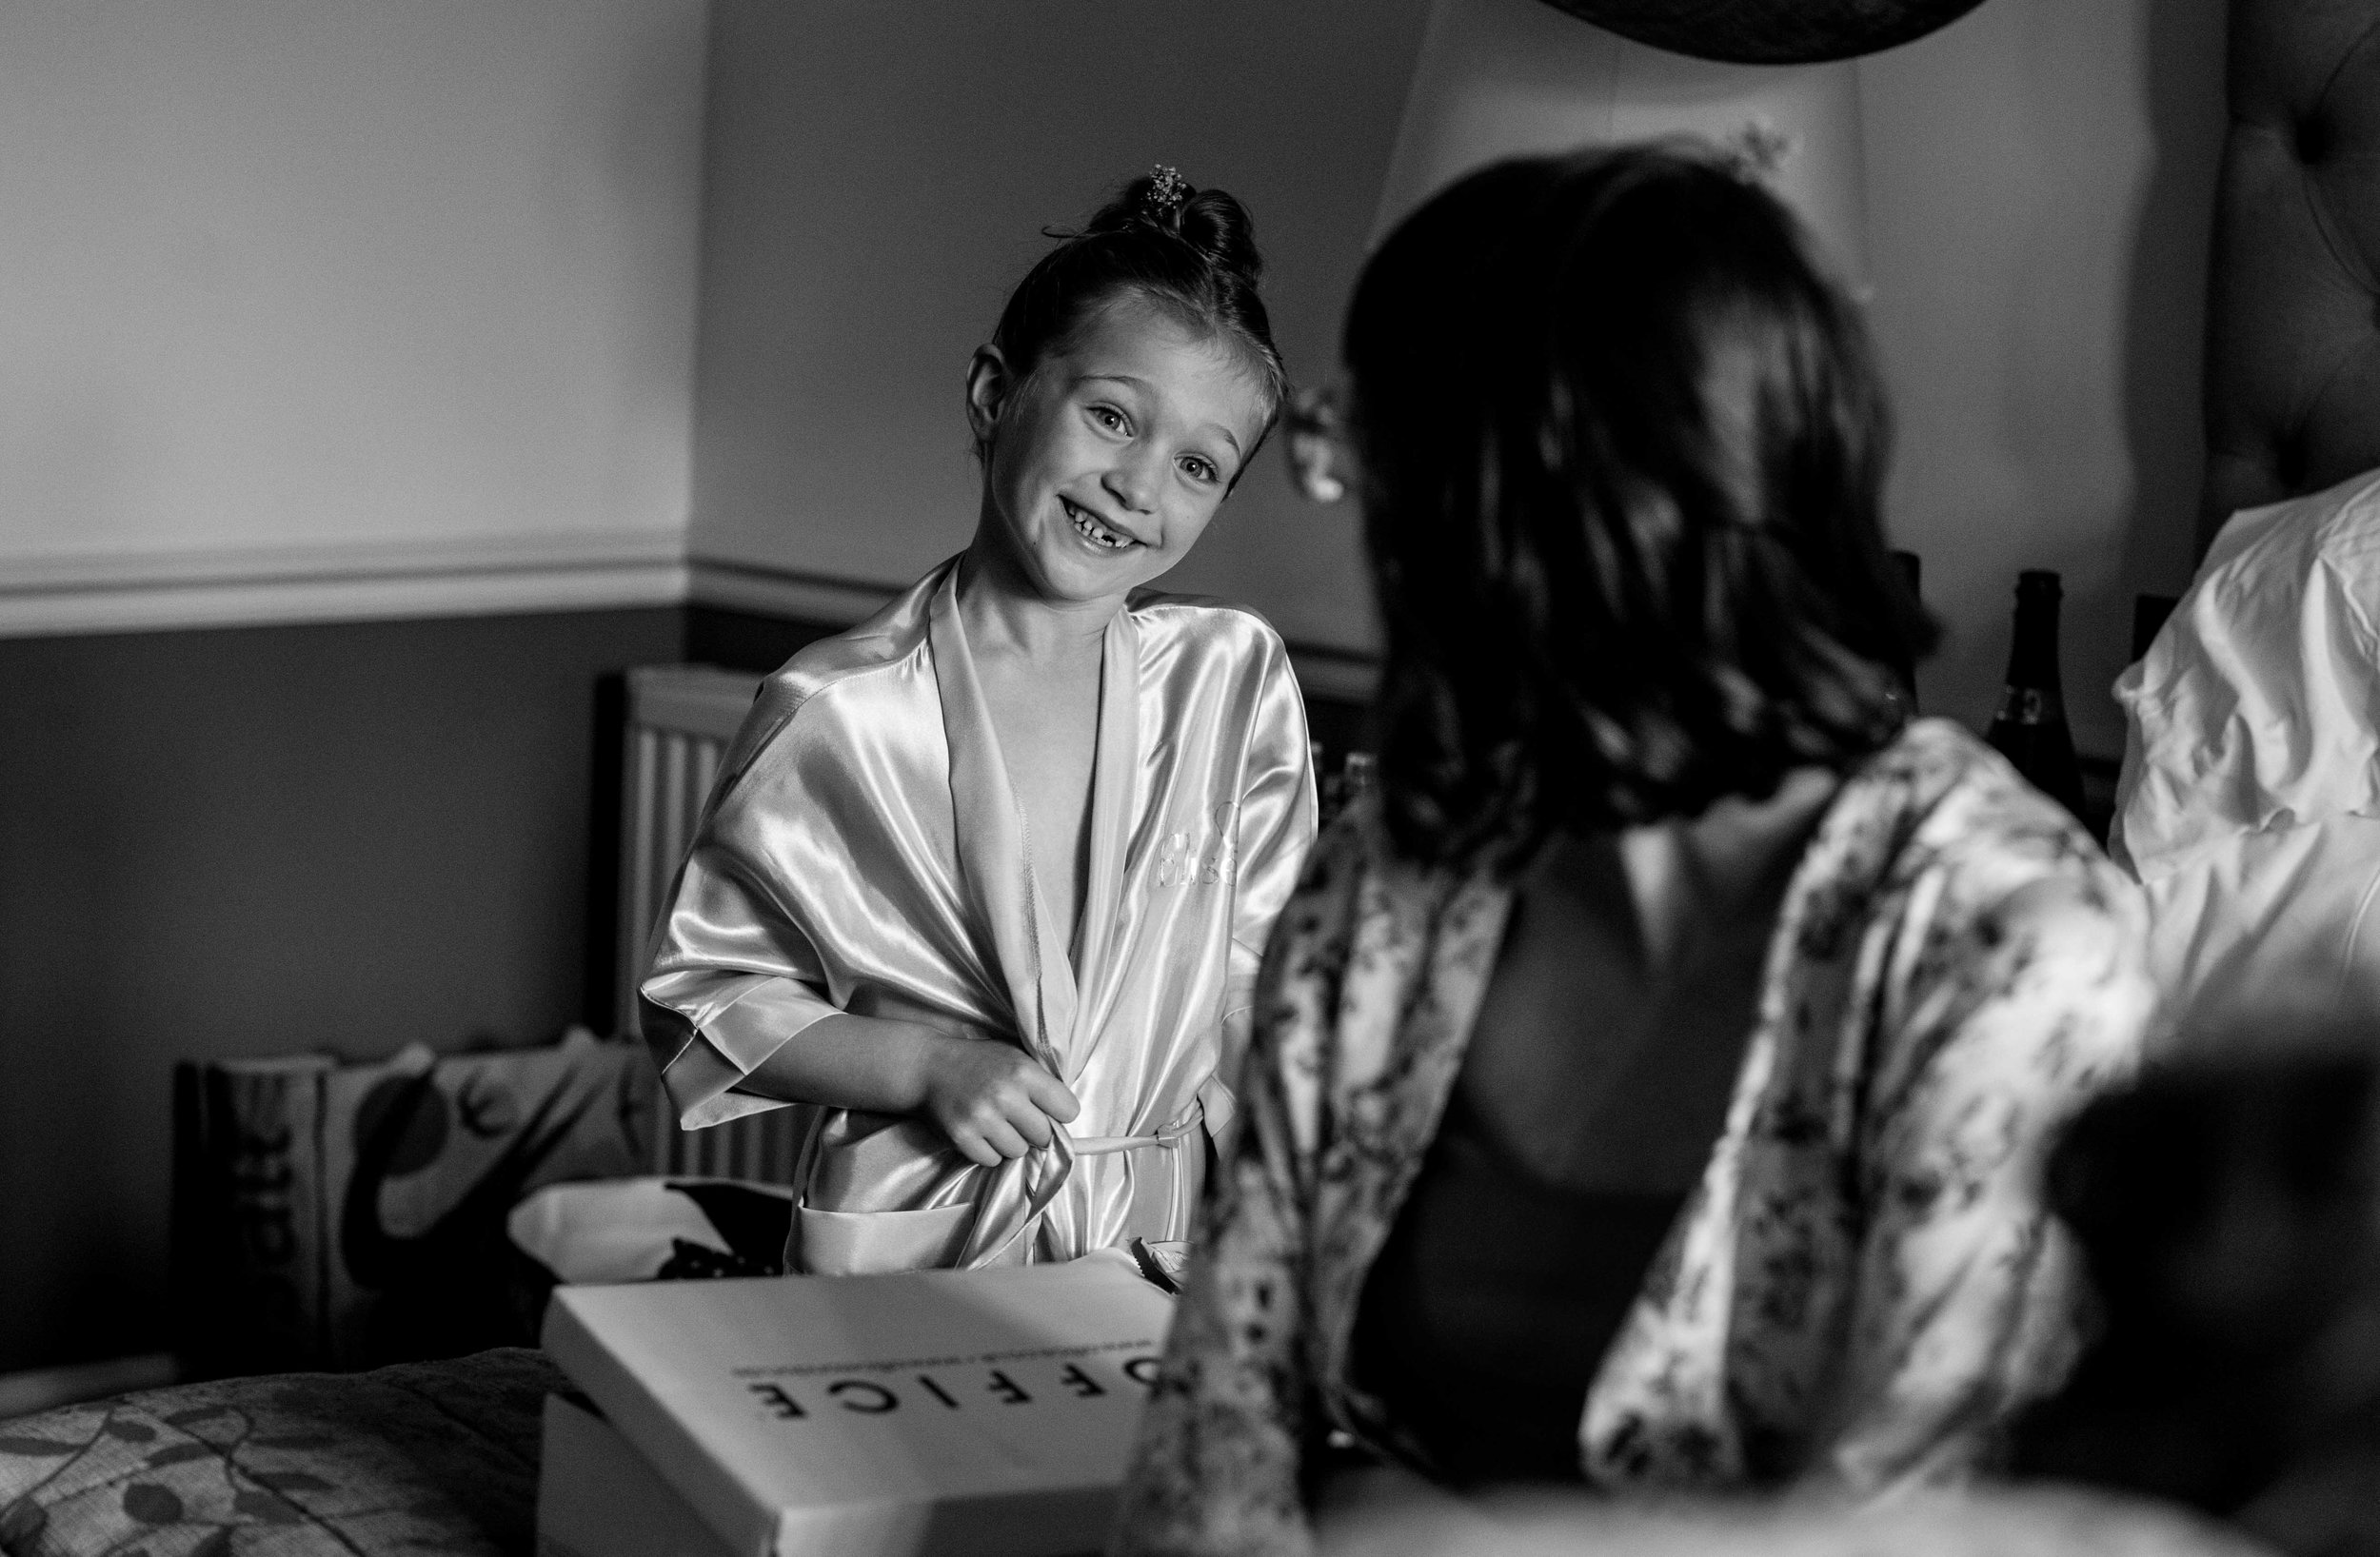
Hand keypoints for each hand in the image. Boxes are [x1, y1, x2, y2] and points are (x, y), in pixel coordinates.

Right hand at [915, 1037, 1079, 1166]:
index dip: (1060, 1112)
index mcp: (1023, 1071)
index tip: (1048, 1110)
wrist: (928, 1066)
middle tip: (1018, 1117)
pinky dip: (989, 1151)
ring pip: (1019, 1151)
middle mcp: (1005, 1095)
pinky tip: (980, 1132)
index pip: (1068, 1110)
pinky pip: (992, 1160)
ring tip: (997, 1124)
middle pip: (1044, 1135)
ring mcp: (982, 1118)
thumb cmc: (978, 1062)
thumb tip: (1067, 1118)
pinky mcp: (962, 1137)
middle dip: (1034, 1129)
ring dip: (1011, 1142)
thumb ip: (1041, 1083)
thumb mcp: (1015, 1057)